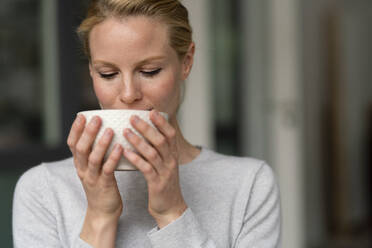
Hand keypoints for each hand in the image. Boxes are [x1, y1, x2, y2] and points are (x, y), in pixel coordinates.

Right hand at [67, 115, 122, 219]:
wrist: (103, 211)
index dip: (76, 130)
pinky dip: (113, 158)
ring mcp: (93, 178)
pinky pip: (108, 170)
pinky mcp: (104, 186)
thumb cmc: (102, 185)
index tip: (81, 115)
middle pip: (81, 149)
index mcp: (79, 164)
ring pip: (93, 159)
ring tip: (110, 130)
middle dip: (88, 132)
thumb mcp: (94, 168)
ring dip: (101, 143)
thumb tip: (105, 130)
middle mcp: (83, 170)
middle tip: (96, 118)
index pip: (72, 144)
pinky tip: (120, 147)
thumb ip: (95, 152)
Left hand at [123, 110, 186, 227]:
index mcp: (173, 154)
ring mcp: (165, 172)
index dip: (161, 122)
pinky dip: (136, 159)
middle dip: (147, 128)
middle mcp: (171, 161)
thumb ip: (158, 149)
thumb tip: (147, 132)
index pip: (170, 134)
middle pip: (161, 140)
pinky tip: (126, 153)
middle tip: (132, 117)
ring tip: (125, 132)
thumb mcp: (165, 163)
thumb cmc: (163, 182)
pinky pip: (146, 169)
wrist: (170, 206)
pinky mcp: (157, 183)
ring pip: (152, 153)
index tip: (151, 111)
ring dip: (138, 141)